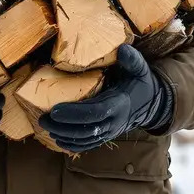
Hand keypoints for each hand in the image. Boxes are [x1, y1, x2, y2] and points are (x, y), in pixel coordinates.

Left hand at [38, 44, 167, 151]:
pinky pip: (88, 145)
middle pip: (87, 130)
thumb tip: (122, 49)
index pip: (96, 112)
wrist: (151, 104)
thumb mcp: (140, 69)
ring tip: (45, 125)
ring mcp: (110, 132)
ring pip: (85, 140)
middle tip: (43, 118)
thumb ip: (132, 60)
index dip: (75, 113)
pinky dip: (72, 144)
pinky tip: (57, 138)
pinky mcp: (106, 136)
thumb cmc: (141, 83)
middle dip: (63, 126)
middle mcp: (114, 122)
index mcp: (120, 104)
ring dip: (64, 135)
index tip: (56, 109)